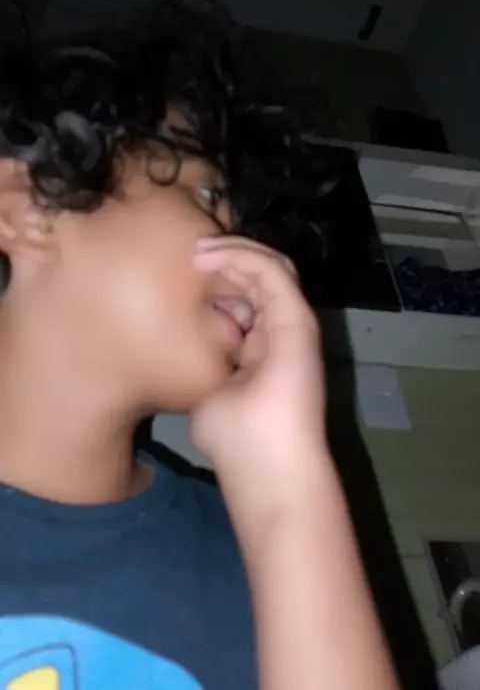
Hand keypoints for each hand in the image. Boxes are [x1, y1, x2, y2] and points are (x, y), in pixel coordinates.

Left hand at [191, 236, 326, 534]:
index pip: (248, 296)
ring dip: (232, 251)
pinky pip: (272, 272)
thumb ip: (206, 368)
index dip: (219, 279)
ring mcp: (294, 323)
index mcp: (265, 344)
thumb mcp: (210, 391)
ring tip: (195, 250)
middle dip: (226, 258)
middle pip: (261, 275)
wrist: (269, 469)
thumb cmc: (238, 442)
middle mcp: (283, 329)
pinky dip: (241, 257)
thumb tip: (185, 357)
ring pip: (271, 265)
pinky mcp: (297, 321)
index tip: (179, 274)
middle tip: (188, 253)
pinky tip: (207, 257)